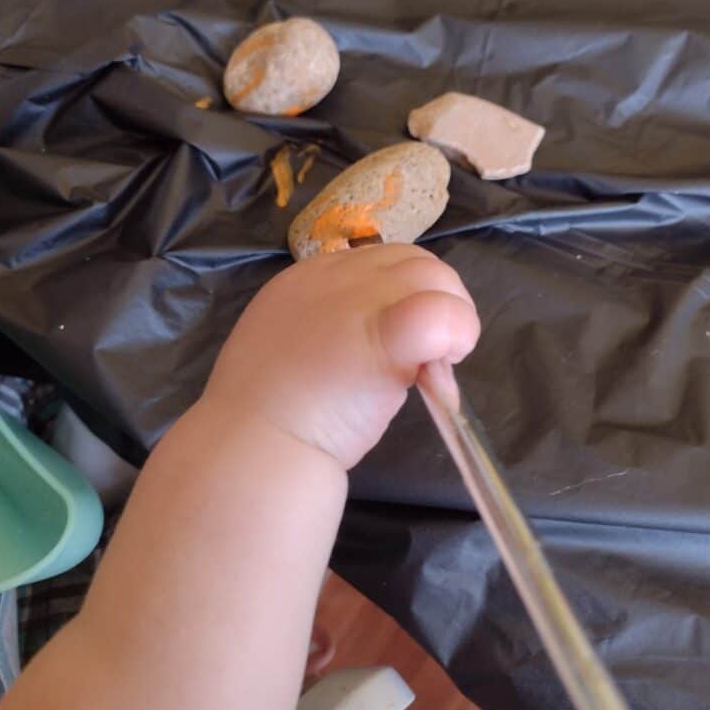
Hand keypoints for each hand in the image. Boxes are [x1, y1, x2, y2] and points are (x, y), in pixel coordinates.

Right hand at [200, 244, 479, 467]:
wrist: (252, 448)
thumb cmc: (269, 415)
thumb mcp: (292, 350)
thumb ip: (335, 332)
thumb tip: (384, 343)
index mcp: (307, 279)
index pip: (378, 262)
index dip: (402, 295)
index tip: (400, 340)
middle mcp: (335, 276)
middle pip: (412, 261)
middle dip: (437, 299)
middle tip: (432, 355)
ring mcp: (361, 299)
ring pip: (433, 276)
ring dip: (451, 316)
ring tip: (434, 368)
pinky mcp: (388, 333)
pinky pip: (442, 312)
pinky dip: (457, 331)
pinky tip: (443, 365)